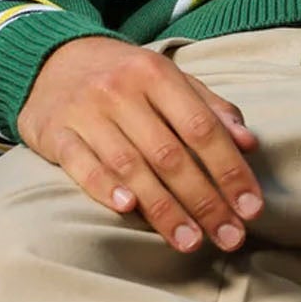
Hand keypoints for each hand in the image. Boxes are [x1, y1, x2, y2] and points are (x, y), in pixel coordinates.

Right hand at [20, 35, 262, 254]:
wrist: (49, 60)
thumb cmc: (122, 77)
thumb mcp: (167, 79)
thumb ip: (209, 108)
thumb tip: (249, 144)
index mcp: (156, 74)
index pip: (202, 129)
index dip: (230, 171)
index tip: (250, 208)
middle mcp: (120, 91)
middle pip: (169, 155)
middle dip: (204, 201)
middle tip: (229, 237)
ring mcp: (85, 112)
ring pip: (130, 166)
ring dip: (163, 209)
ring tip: (190, 242)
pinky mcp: (55, 132)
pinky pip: (80, 164)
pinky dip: (104, 187)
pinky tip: (128, 209)